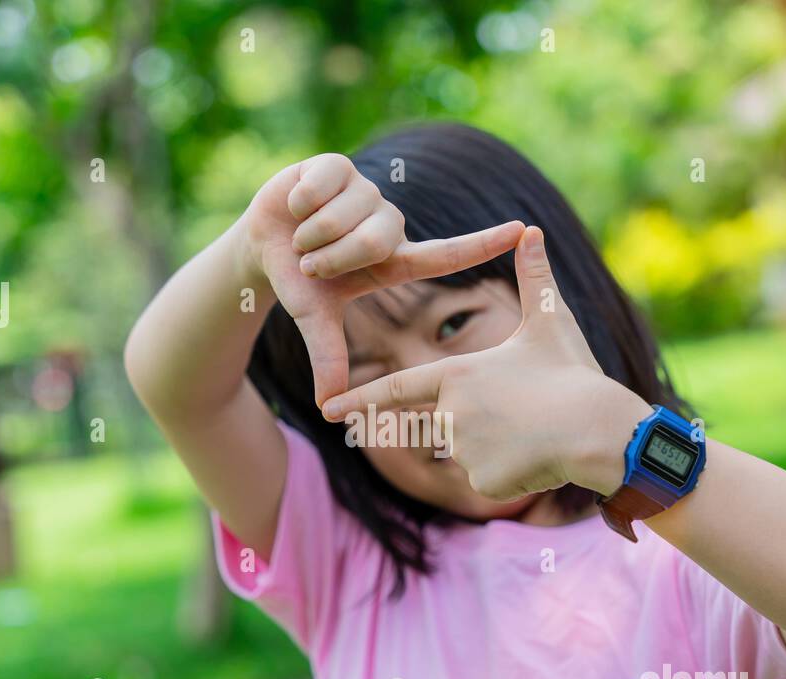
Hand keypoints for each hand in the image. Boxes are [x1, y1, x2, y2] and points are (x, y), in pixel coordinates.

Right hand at [242, 153, 524, 406]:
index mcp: (394, 260)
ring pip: (345, 215)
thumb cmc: (299, 282)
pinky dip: (300, 203)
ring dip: (311, 233)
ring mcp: (365, 191)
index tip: (522, 231)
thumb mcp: (314, 320)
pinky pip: (322, 186)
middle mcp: (387, 223)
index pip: (447, 253)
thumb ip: (328, 357)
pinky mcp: (339, 165)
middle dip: (334, 256)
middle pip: (375, 240)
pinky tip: (295, 206)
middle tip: (312, 261)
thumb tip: (330, 406)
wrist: (263, 245)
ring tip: (302, 235)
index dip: (482, 243)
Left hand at [322, 226, 652, 500]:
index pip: (397, 388)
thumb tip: (532, 230)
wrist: (599, 430)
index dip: (361, 399)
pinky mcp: (482, 482)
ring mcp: (464, 450)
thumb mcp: (551, 321)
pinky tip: (538, 458)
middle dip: (481, 423)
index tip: (327, 409)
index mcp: (457, 375)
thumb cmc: (573, 372)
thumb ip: (534, 279)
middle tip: (520, 414)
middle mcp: (451, 413)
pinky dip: (511, 473)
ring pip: (472, 453)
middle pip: (449, 423)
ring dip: (499, 447)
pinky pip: (489, 479)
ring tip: (536, 433)